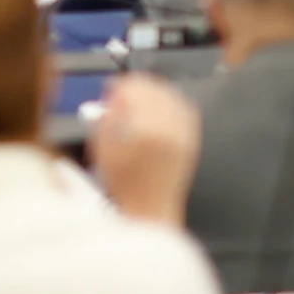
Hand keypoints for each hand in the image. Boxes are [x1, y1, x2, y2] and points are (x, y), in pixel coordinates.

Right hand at [86, 75, 201, 226]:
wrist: (150, 207)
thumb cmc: (124, 184)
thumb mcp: (102, 148)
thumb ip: (106, 117)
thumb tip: (114, 97)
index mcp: (145, 129)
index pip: (135, 89)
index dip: (119, 86)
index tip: (110, 90)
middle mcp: (169, 128)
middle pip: (154, 89)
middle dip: (135, 87)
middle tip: (122, 93)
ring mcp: (183, 134)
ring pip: (171, 96)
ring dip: (154, 92)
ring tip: (139, 99)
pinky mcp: (190, 140)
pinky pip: (186, 110)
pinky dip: (173, 103)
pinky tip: (161, 106)